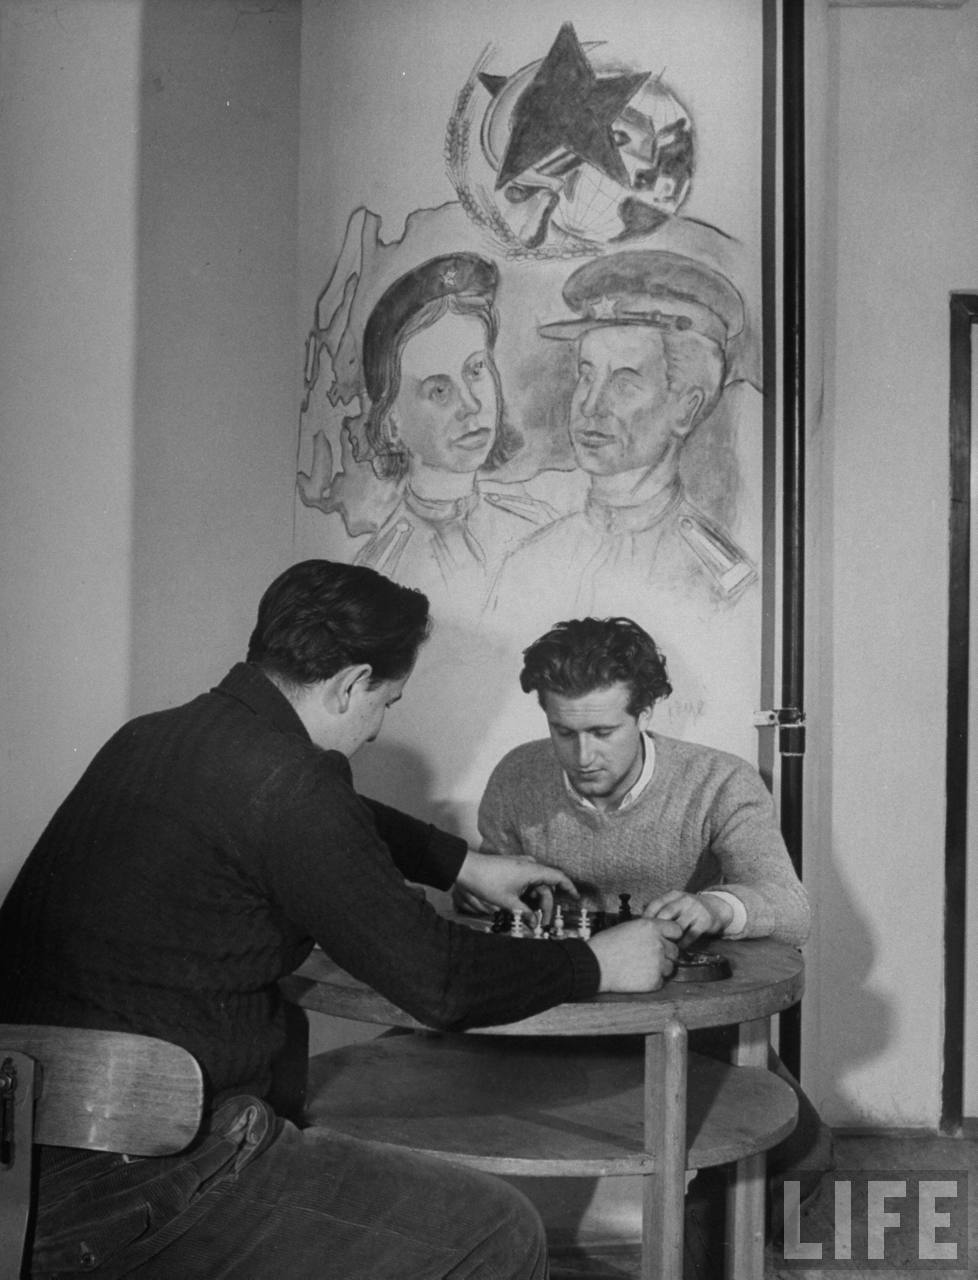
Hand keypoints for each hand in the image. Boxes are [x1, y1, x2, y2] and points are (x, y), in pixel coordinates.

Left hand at [454, 851, 577, 924]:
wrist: (467, 868)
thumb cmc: (487, 881)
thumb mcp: (508, 902)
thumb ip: (524, 913)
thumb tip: (534, 924)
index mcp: (532, 870)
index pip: (559, 877)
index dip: (570, 888)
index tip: (576, 898)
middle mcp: (529, 865)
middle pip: (546, 886)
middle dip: (545, 905)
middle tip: (541, 922)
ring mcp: (521, 866)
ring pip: (536, 885)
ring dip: (535, 901)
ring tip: (529, 917)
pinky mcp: (513, 868)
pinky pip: (527, 882)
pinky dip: (527, 894)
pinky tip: (521, 906)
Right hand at [586, 917, 683, 992]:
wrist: (594, 964)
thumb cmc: (605, 945)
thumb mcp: (628, 927)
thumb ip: (647, 930)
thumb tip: (658, 934)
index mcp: (651, 927)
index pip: (676, 930)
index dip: (671, 936)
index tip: (666, 941)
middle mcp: (658, 943)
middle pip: (675, 950)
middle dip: (665, 954)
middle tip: (649, 957)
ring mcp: (658, 963)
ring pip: (670, 967)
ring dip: (661, 968)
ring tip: (642, 967)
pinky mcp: (654, 980)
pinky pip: (661, 981)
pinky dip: (653, 981)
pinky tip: (639, 976)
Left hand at [643, 890, 732, 942]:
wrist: (717, 908)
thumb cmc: (690, 909)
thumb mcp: (676, 903)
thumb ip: (661, 909)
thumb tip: (640, 920)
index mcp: (674, 894)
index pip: (656, 904)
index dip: (647, 917)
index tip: (641, 929)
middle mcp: (684, 899)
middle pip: (666, 914)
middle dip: (658, 929)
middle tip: (652, 940)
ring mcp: (695, 909)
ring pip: (678, 925)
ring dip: (670, 938)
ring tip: (664, 946)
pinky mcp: (705, 920)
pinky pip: (691, 934)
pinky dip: (683, 943)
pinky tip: (679, 948)